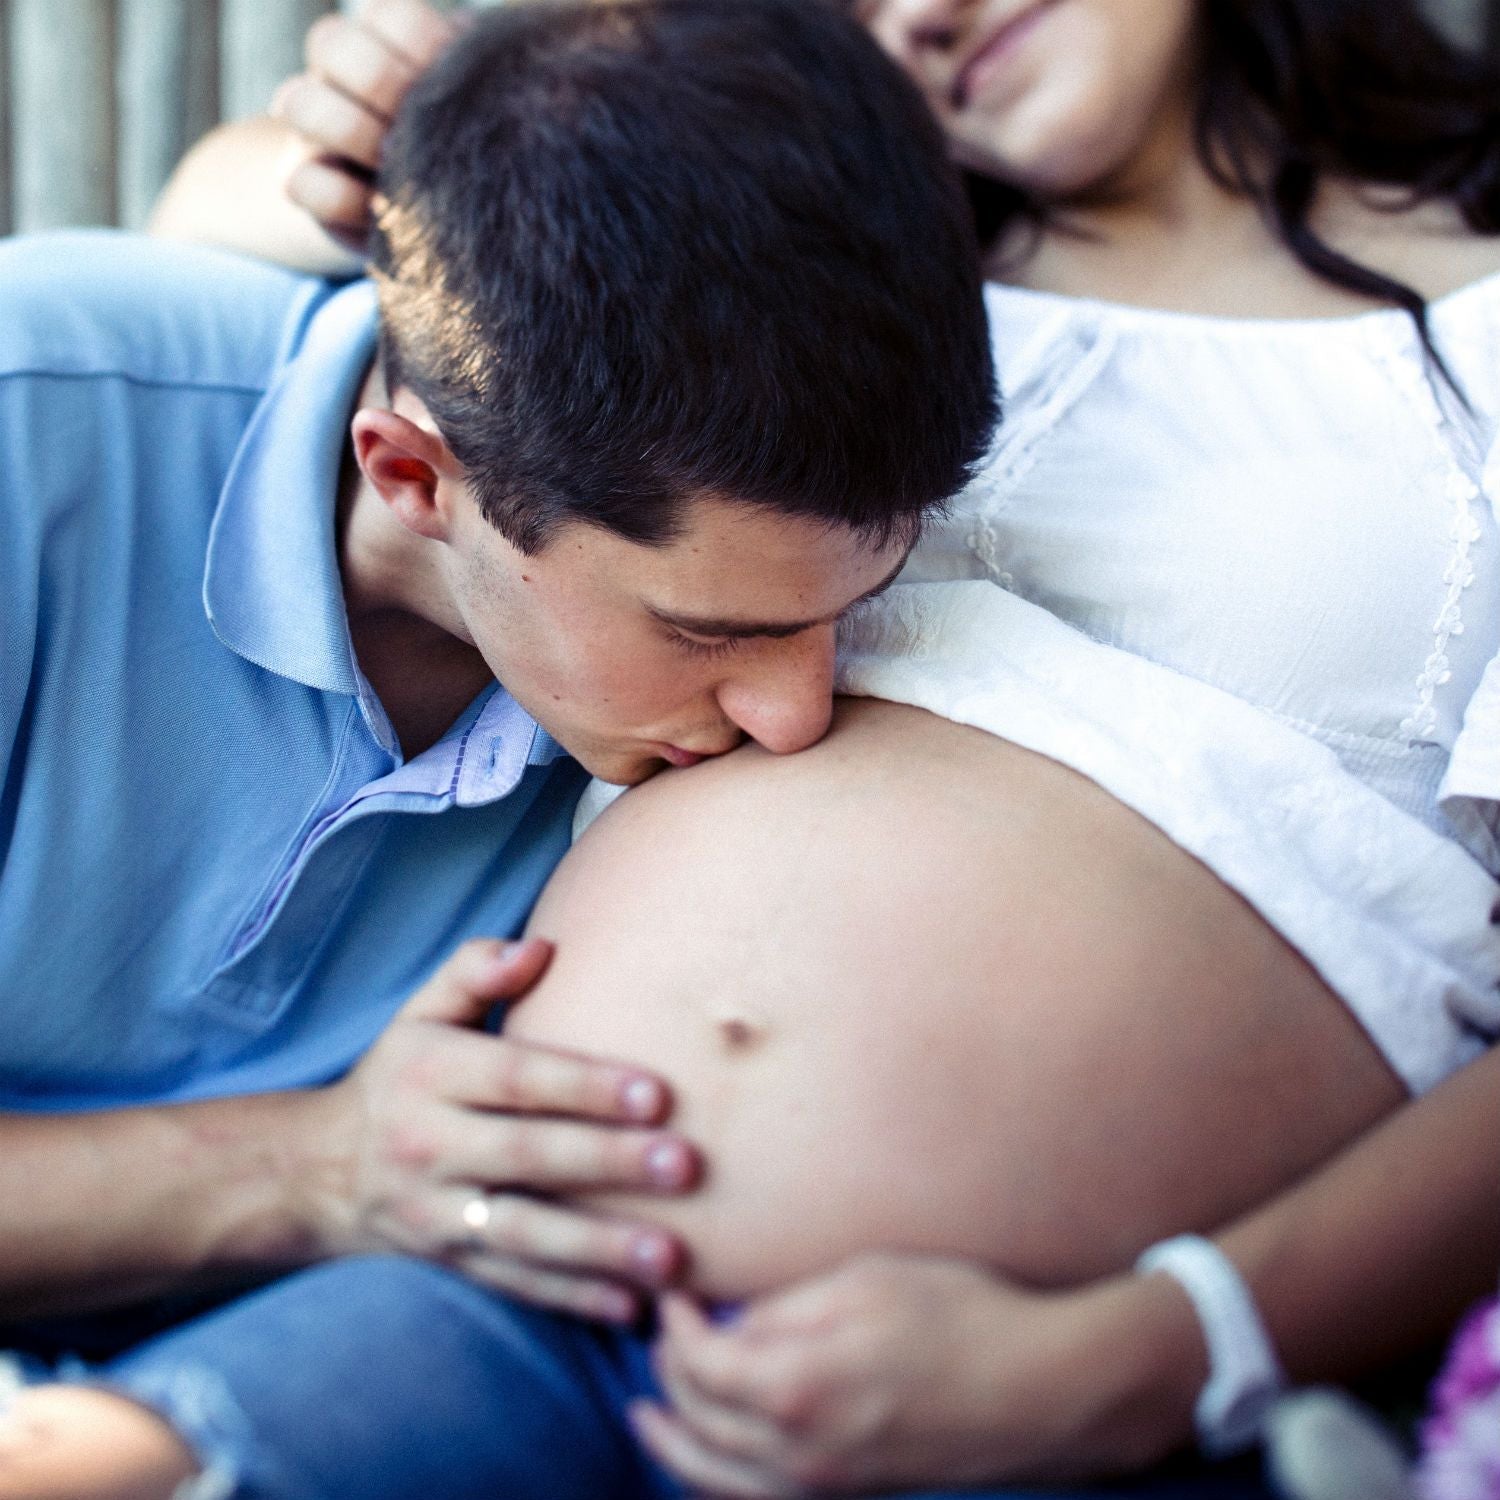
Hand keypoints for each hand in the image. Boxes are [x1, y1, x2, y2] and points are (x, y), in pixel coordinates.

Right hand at [270, 0, 460, 245]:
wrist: (433, 220)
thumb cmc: (463, 154)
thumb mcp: (476, 111)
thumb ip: (479, 80)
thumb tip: (476, 45)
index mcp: (385, 42)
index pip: (387, 12)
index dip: (420, 44)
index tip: (450, 80)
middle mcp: (340, 74)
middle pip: (330, 41)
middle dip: (381, 81)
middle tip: (417, 125)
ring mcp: (315, 127)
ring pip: (299, 100)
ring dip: (353, 132)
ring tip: (393, 163)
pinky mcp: (307, 182)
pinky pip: (301, 181)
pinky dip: (341, 198)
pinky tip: (378, 207)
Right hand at [309, 937, 700, 1321]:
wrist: (316, 1173)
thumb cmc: (400, 1075)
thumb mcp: (421, 1013)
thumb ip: (475, 972)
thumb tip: (541, 947)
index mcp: (430, 1075)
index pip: (516, 1079)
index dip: (586, 1085)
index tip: (658, 1093)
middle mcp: (430, 1147)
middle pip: (530, 1155)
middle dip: (610, 1163)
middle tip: (686, 1165)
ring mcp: (438, 1213)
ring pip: (525, 1234)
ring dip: (600, 1248)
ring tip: (670, 1257)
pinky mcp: (450, 1263)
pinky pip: (514, 1284)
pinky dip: (572, 1299)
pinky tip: (631, 1307)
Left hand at [632, 1252, 1198, 1495]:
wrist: (1045, 1388)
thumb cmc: (961, 1316)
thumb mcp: (865, 1282)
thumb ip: (786, 1308)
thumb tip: (732, 1325)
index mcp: (796, 1386)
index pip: (698, 1365)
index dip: (674, 1327)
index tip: (671, 1293)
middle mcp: (800, 1450)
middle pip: (699, 1423)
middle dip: (667, 1379)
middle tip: (658, 1339)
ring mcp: (827, 1484)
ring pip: (719, 1479)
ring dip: (676, 1445)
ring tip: (649, 1418)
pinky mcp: (855, 1496)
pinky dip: (720, 1484)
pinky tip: (712, 1464)